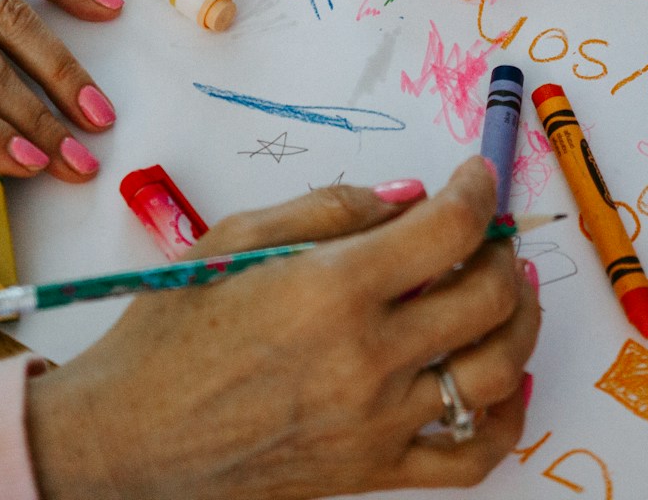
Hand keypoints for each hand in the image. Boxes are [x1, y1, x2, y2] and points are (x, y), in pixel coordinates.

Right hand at [26, 158, 539, 499]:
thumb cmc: (166, 334)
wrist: (127, 438)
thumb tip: (407, 197)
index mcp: (332, 289)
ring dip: (520, 321)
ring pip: (497, 370)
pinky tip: (503, 381)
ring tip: (507, 294)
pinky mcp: (373, 471)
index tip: (477, 178)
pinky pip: (471, 456)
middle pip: (489, 295)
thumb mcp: (233, 238)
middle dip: (502, 251)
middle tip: (487, 235)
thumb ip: (329, 209)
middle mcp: (367, 357)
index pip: (448, 227)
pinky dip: (506, 417)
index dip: (478, 190)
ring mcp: (377, 422)